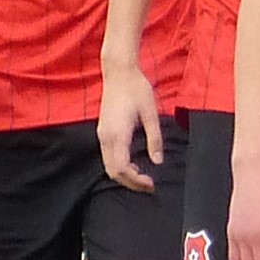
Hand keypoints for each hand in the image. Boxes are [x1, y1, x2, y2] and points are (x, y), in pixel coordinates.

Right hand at [96, 60, 166, 192]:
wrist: (119, 72)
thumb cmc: (136, 89)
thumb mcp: (151, 113)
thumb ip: (154, 139)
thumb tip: (158, 161)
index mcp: (117, 134)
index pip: (122, 167)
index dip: (136, 180)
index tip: (151, 184)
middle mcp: (106, 137)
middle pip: (113, 171)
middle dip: (130, 183)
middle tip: (149, 186)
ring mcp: (102, 135)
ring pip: (108, 165)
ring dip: (124, 175)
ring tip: (143, 178)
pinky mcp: (103, 131)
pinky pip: (108, 157)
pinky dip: (119, 166)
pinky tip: (134, 165)